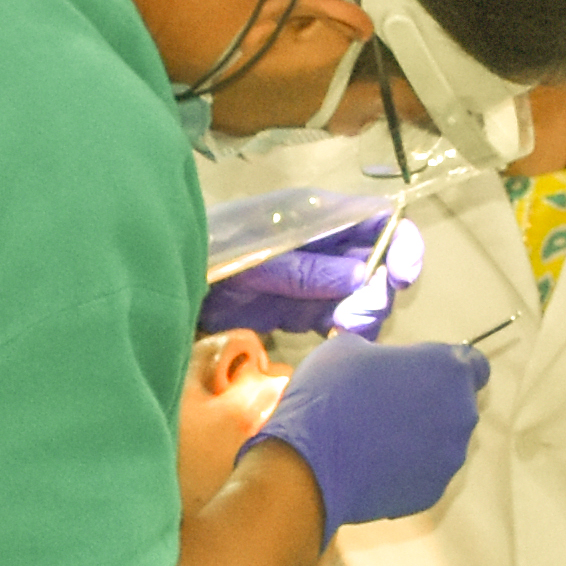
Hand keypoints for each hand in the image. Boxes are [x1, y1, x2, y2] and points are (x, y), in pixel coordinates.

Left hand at [196, 214, 415, 340]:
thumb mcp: (255, 260)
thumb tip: (363, 274)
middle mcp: (321, 246)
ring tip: (338, 334)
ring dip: (361, 317)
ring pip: (362, 297)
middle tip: (351, 320)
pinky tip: (332, 347)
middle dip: (377, 292)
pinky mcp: (299, 309)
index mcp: (314, 218)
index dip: (401, 243)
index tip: (403, 277)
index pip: (377, 219)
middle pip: (378, 263)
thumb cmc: (206, 257)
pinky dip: (343, 334)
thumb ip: (305, 269)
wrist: (162, 285)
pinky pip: (338, 320)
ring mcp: (312, 278)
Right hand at [242, 334, 487, 531]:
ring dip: (421, 438)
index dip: (447, 368)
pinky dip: (407, 469)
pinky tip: (373, 466)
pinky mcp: (432, 492)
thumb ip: (378, 354)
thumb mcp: (346, 349)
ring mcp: (449, 457)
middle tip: (390, 405)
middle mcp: (461, 413)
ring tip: (378, 440)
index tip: (421, 374)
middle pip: (456, 405)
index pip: (473, 365)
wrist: (309, 462)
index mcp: (448, 370)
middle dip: (431, 404)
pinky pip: (425, 474)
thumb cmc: (330, 393)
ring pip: (443, 442)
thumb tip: (375, 363)